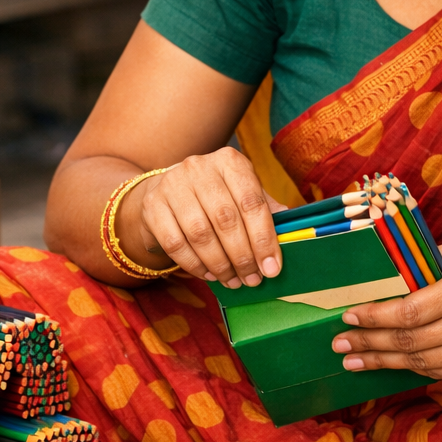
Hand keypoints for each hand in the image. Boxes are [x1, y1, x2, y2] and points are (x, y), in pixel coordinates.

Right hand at [119, 147, 284, 288]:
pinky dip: (195, 265)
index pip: (252, 202)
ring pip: (200, 233)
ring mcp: (172, 185)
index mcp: (230, 161)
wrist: (165, 191)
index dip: (264, 238)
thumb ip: (263, 210)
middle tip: (252, 279)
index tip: (272, 267)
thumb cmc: (214, 196)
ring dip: (220, 264)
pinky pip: (176, 244)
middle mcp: (199, 168)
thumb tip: (289, 235)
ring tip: (233, 280)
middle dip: (243, 256)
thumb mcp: (240, 194)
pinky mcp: (152, 206)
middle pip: (226, 219)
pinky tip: (209, 274)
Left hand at [331, 243, 441, 382]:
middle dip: (368, 343)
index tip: (349, 317)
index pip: (410, 309)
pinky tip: (386, 366)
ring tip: (352, 360)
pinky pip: (435, 373)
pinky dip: (407, 370)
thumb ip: (425, 261)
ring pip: (418, 362)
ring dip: (380, 362)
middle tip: (339, 343)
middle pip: (409, 340)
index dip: (375, 316)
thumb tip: (382, 270)